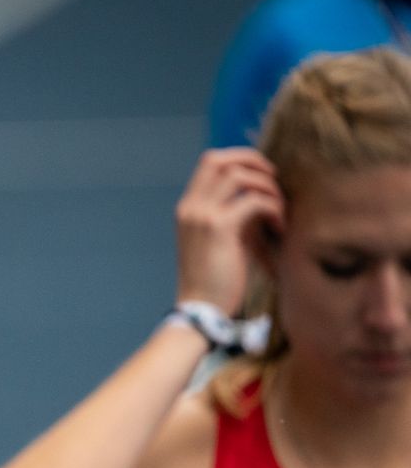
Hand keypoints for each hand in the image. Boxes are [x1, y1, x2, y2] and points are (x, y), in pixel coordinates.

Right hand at [174, 148, 283, 314]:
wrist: (201, 309)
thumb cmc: (214, 280)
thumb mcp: (218, 240)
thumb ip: (231, 214)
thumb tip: (259, 195)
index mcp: (187, 208)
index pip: (210, 162)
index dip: (240, 158)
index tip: (261, 175)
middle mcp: (190, 207)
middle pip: (220, 159)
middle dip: (254, 162)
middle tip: (274, 180)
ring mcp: (202, 215)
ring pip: (239, 175)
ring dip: (267, 187)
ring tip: (279, 209)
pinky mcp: (219, 228)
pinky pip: (254, 201)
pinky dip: (273, 208)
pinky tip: (279, 227)